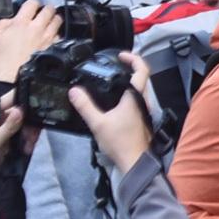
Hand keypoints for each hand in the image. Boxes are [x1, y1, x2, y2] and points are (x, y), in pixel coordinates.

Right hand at [0, 0, 62, 84]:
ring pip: (57, 21)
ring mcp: (45, 39)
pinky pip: (59, 36)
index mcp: (21, 23)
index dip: (32, 2)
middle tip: (43, 11)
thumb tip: (11, 18)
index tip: (31, 5)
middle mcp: (36, 29)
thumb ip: (4, 23)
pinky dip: (56, 34)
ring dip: (54, 19)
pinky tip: (51, 35)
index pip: (32, 3)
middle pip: (49, 9)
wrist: (11, 78)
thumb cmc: (2, 60)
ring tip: (50, 20)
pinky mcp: (51, 48)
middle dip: (46, 8)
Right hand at [75, 52, 155, 172]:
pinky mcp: (141, 119)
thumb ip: (85, 106)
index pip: (141, 70)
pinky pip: (136, 101)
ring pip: (139, 90)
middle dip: (129, 68)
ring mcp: (144, 111)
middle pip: (141, 78)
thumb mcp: (98, 123)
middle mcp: (142, 101)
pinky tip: (114, 101)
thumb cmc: (120, 143)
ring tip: (111, 81)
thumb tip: (74, 91)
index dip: (133, 58)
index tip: (121, 55)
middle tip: (114, 65)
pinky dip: (127, 94)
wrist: (134, 162)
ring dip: (128, 82)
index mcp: (134, 97)